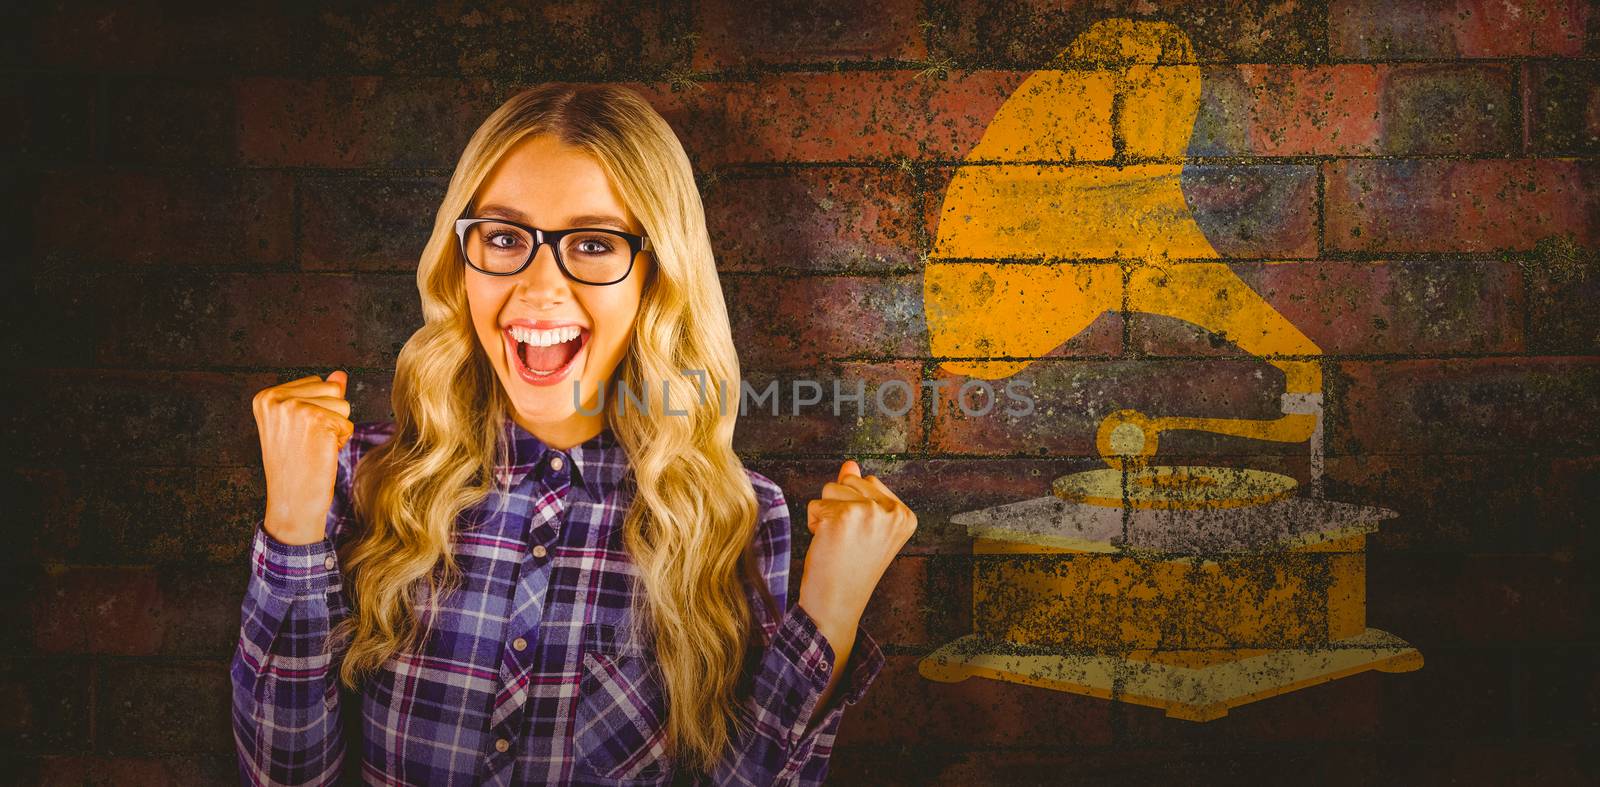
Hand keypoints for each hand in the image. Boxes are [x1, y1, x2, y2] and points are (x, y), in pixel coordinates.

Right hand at [253, 370, 353, 545]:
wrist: (291, 500)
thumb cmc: (296, 465)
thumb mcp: (301, 424)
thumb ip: (319, 395)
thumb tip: (340, 374)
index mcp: (266, 396)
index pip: (317, 382)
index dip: (318, 410)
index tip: (298, 434)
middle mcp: (276, 398)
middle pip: (333, 390)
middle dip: (330, 416)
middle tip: (308, 442)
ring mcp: (295, 408)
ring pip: (343, 404)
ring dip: (336, 428)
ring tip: (314, 447)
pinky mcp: (316, 420)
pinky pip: (347, 422)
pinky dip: (341, 440)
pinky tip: (321, 454)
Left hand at [796, 460, 917, 632]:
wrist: (837, 604)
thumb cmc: (850, 569)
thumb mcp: (864, 527)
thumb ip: (860, 492)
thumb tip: (850, 464)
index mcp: (905, 515)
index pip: (869, 482)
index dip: (856, 507)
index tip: (861, 538)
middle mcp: (892, 512)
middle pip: (850, 480)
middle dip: (840, 507)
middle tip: (847, 542)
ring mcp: (869, 512)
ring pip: (831, 488)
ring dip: (825, 514)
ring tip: (837, 543)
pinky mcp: (843, 516)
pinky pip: (815, 505)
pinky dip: (813, 524)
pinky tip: (826, 546)